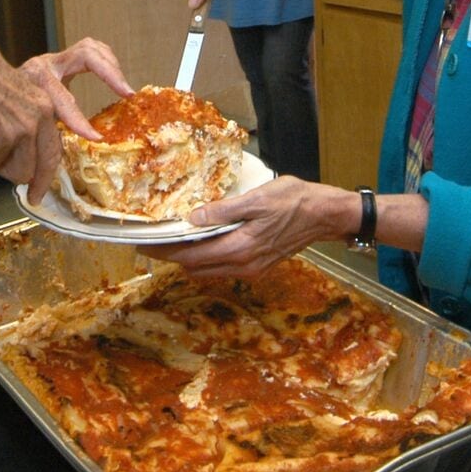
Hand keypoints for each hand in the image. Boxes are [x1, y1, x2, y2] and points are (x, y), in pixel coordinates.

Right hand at [0, 30, 67, 203]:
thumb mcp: (22, 95)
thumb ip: (31, 126)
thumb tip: (31, 162)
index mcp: (43, 111)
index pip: (51, 155)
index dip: (44, 179)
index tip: (37, 194)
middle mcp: (30, 126)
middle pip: (25, 171)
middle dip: (10, 170)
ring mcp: (8, 136)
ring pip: (0, 169)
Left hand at [17, 37, 132, 139]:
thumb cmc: (7, 113)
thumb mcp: (21, 125)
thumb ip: (39, 136)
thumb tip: (49, 165)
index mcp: (33, 80)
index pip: (61, 97)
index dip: (78, 119)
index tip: (95, 137)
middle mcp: (45, 64)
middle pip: (84, 54)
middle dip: (109, 73)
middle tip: (126, 93)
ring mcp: (54, 59)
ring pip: (90, 48)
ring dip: (111, 65)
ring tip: (124, 87)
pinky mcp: (63, 60)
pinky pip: (91, 51)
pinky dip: (107, 63)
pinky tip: (115, 77)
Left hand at [143, 176, 343, 278]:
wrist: (325, 215)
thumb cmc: (293, 201)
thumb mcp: (257, 199)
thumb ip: (223, 210)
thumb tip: (192, 217)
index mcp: (240, 249)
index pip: (191, 256)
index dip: (165, 252)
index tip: (145, 246)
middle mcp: (243, 266)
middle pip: (196, 268)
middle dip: (172, 257)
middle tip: (153, 243)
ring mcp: (252, 270)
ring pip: (209, 272)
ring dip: (189, 260)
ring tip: (173, 242)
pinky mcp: (258, 267)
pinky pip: (223, 269)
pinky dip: (207, 260)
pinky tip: (203, 244)